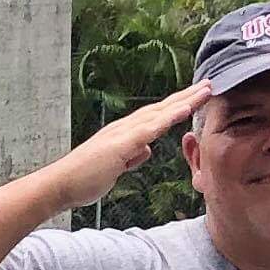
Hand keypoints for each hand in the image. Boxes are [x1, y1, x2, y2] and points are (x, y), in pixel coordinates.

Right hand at [42, 82, 209, 206]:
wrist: (60, 185)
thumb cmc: (84, 178)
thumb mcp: (116, 167)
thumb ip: (132, 157)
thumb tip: (147, 150)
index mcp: (124, 134)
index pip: (156, 116)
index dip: (177, 106)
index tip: (197, 98)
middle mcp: (124, 128)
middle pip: (161, 108)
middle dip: (186, 96)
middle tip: (209, 84)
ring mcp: (122, 134)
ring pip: (159, 113)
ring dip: (183, 100)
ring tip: (205, 91)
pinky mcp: (120, 144)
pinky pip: (150, 128)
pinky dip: (168, 117)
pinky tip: (185, 109)